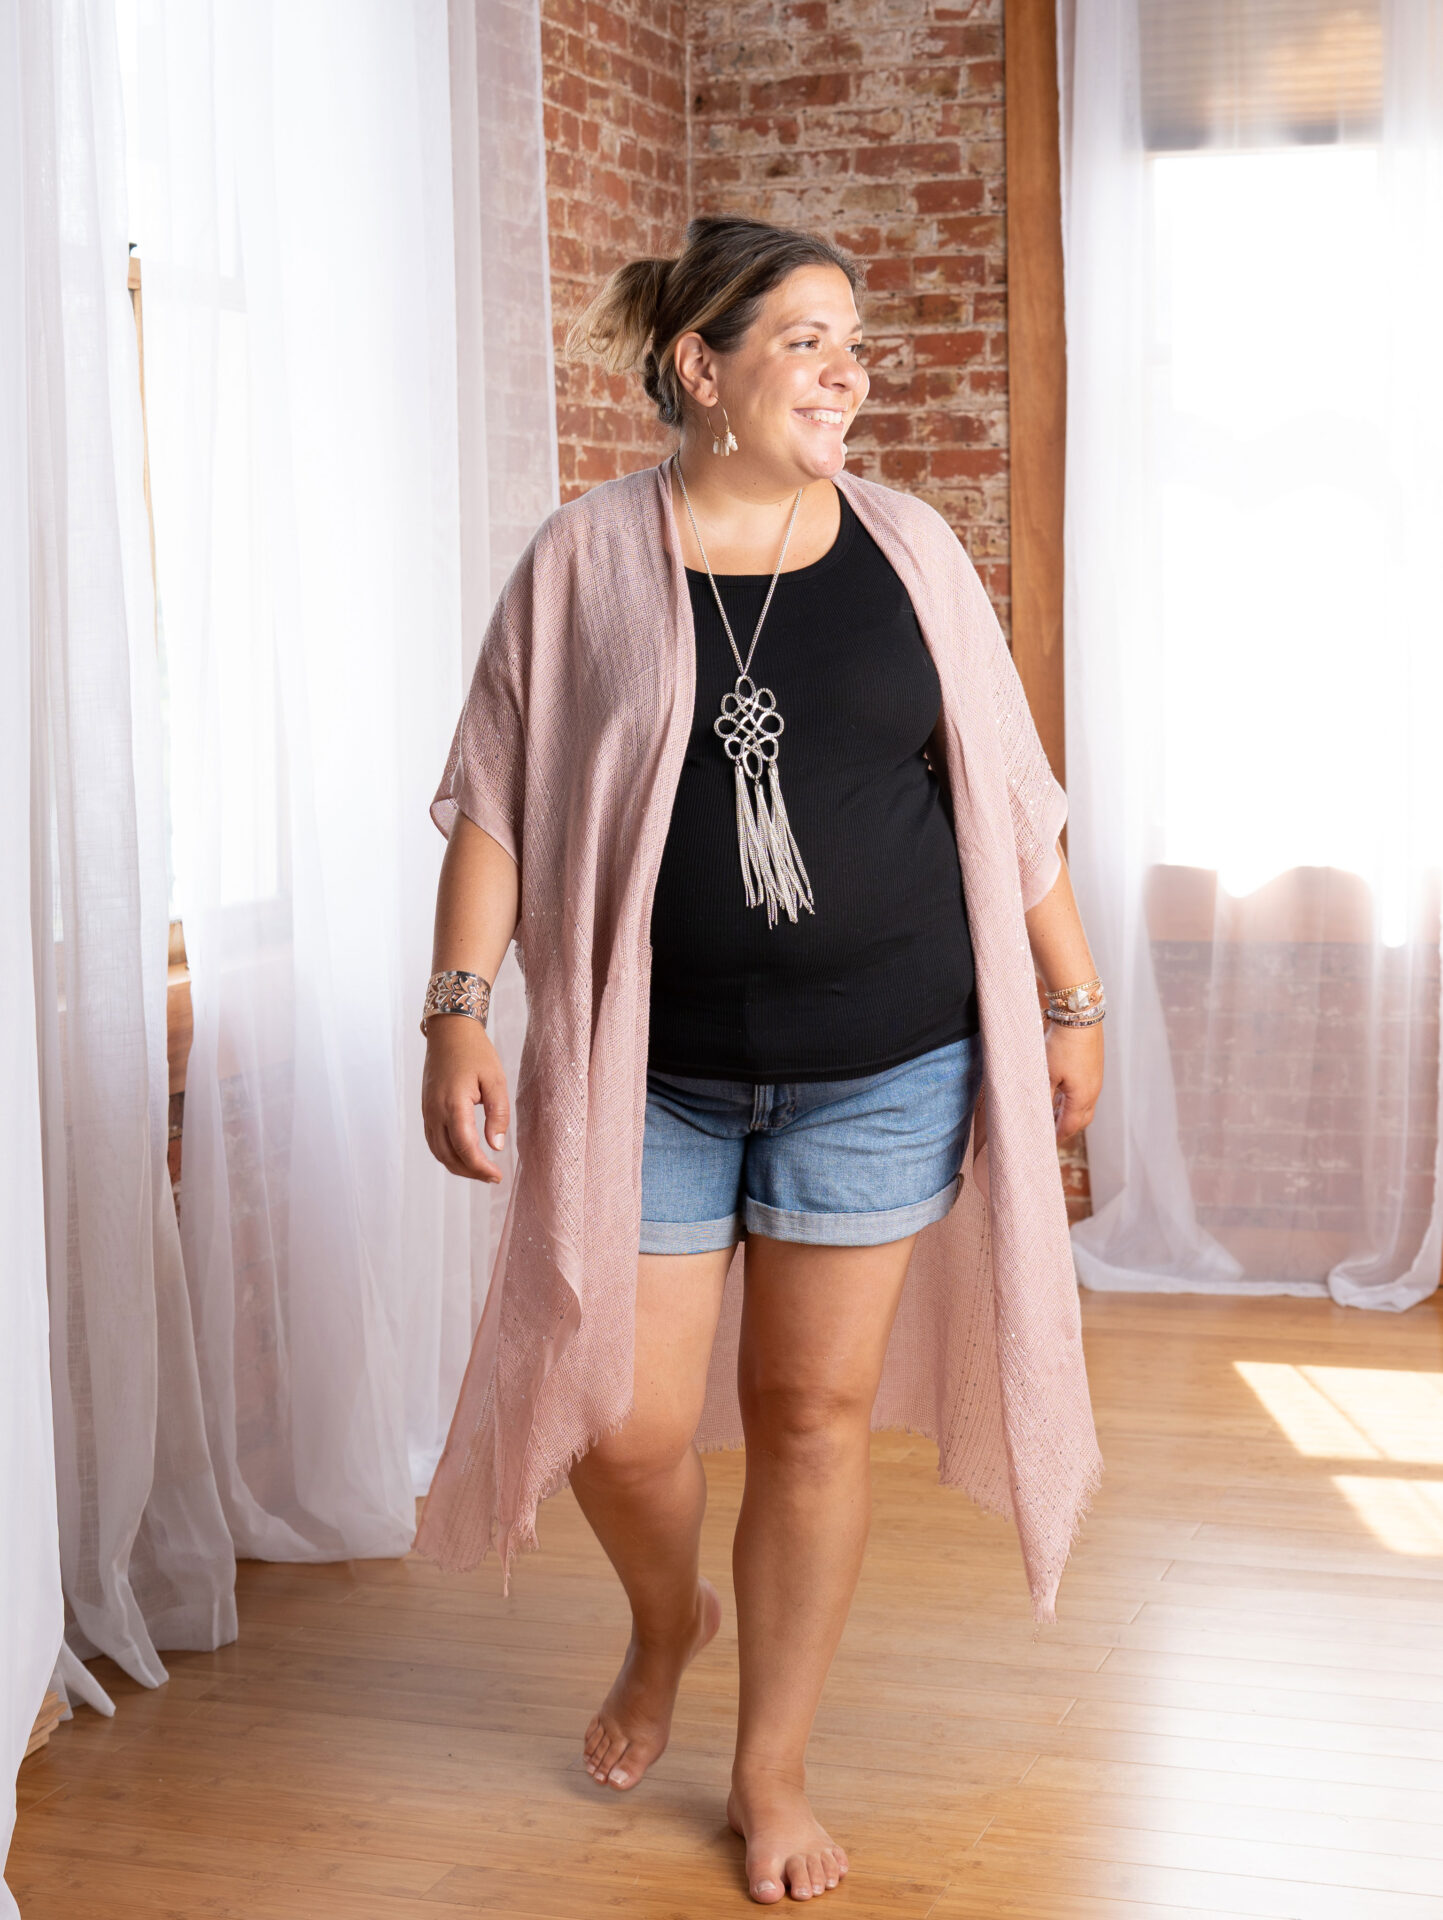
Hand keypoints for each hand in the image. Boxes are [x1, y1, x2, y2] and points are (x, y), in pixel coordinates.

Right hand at [421, 1016, 510, 1183]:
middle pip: (449, 1156)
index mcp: (454, 1104)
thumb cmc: (475, 1052)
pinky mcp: (426, 1110)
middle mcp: (435, 1112)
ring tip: (480, 1170)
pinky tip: (464, 1156)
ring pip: (438, 1152)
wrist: (448, 1032)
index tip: (497, 1176)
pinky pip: (433, 1141)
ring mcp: (427, 1112)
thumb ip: (498, 1114)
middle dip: (470, 1172)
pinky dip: (447, 1155)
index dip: (481, 1167)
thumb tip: (496, 1146)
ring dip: (458, 1166)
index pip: (465, 1147)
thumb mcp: (496, 1079)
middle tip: (492, 1177)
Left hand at [1045, 1018, 1102, 1143]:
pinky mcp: (1094, 1067)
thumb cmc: (1062, 1046)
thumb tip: (1037, 1114)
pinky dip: (1073, 1099)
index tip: (1046, 1144)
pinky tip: (1061, 1093)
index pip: (1069, 1126)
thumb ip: (1043, 1096)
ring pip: (1084, 1105)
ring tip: (1052, 1114)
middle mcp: (1093, 1091)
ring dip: (1070, 1112)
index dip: (1058, 1136)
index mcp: (1082, 1098)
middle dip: (1066, 1128)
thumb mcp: (1046, 1074)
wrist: (1079, 1017)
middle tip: (1050, 1133)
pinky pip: (1086, 1092)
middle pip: (1081, 1119)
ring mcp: (1096, 1079)